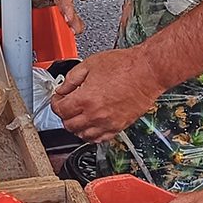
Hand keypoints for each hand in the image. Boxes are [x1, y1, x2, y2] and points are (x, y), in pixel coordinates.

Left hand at [51, 47, 165, 141]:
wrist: (147, 71)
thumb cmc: (125, 65)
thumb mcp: (90, 64)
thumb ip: (72, 78)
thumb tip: (62, 88)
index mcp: (85, 99)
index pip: (60, 110)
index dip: (55, 103)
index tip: (58, 98)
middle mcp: (95, 115)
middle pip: (69, 125)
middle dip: (65, 115)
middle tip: (67, 105)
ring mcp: (108, 123)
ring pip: (83, 135)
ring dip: (77, 127)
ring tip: (79, 115)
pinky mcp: (119, 127)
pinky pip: (100, 139)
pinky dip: (92, 135)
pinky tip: (92, 125)